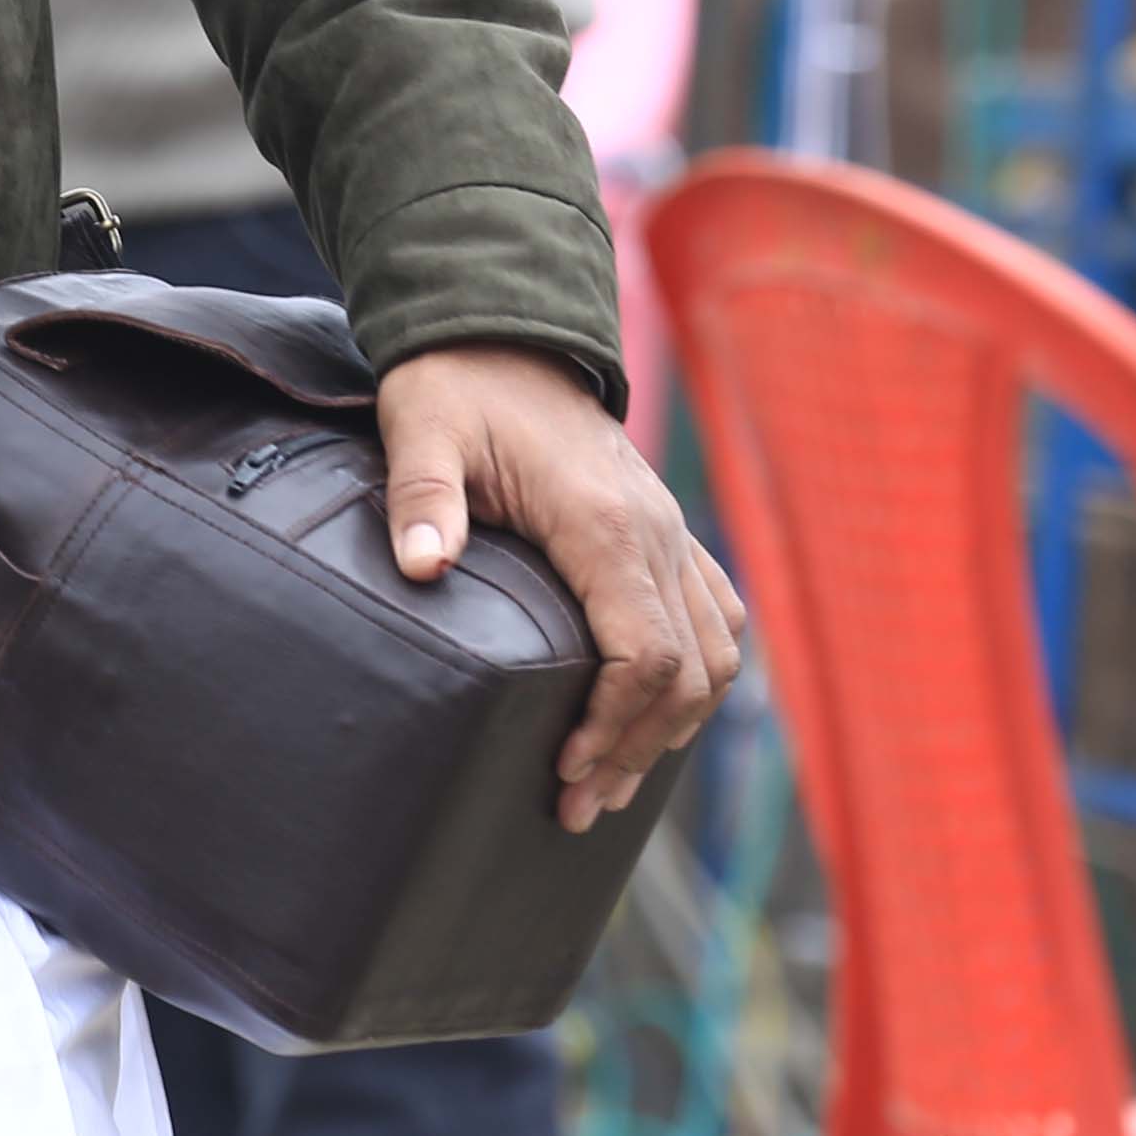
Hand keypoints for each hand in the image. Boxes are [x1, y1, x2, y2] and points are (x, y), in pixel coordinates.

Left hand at [370, 340, 742, 830]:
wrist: (503, 329)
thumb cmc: (459, 385)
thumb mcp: (424, 427)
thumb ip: (422, 497)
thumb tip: (421, 567)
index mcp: (606, 522)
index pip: (647, 651)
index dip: (615, 724)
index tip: (565, 769)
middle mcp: (658, 532)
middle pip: (688, 671)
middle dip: (639, 748)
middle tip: (579, 806)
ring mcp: (671, 532)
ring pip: (714, 654)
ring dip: (672, 726)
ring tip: (611, 784)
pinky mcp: (666, 532)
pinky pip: (713, 616)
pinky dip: (696, 678)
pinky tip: (655, 719)